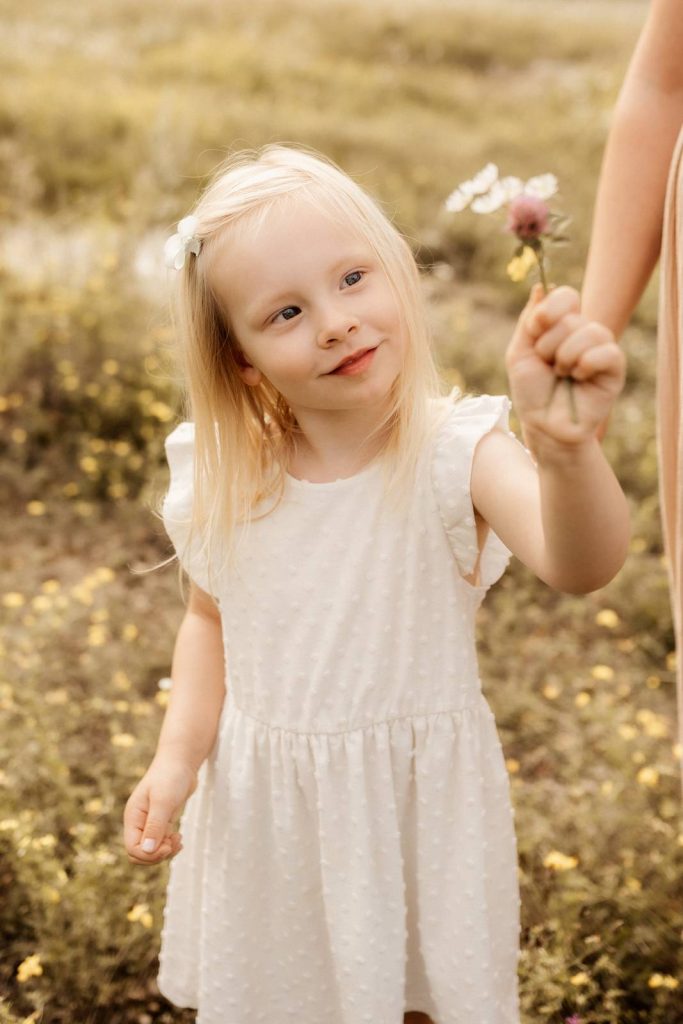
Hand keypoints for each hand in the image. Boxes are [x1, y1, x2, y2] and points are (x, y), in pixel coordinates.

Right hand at [123, 756, 197, 865]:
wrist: (181, 762)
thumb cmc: (170, 777)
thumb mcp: (163, 801)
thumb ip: (155, 826)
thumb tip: (148, 851)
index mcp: (133, 817)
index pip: (132, 848)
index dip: (149, 854)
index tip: (167, 846)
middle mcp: (138, 822)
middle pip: (140, 853)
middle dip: (156, 856)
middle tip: (174, 845)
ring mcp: (149, 822)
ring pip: (151, 850)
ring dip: (165, 851)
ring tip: (179, 840)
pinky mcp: (161, 821)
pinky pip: (160, 843)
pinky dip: (169, 845)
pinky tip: (179, 838)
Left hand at [505, 283, 625, 446]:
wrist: (544, 426)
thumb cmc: (532, 392)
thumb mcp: (520, 353)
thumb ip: (529, 321)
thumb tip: (540, 287)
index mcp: (562, 326)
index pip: (566, 296)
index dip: (549, 309)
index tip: (535, 330)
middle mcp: (584, 334)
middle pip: (572, 317)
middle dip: (549, 344)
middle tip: (548, 366)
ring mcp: (601, 350)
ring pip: (591, 331)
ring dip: (566, 356)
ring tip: (562, 375)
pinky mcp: (614, 369)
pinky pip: (607, 351)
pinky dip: (586, 364)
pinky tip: (578, 378)